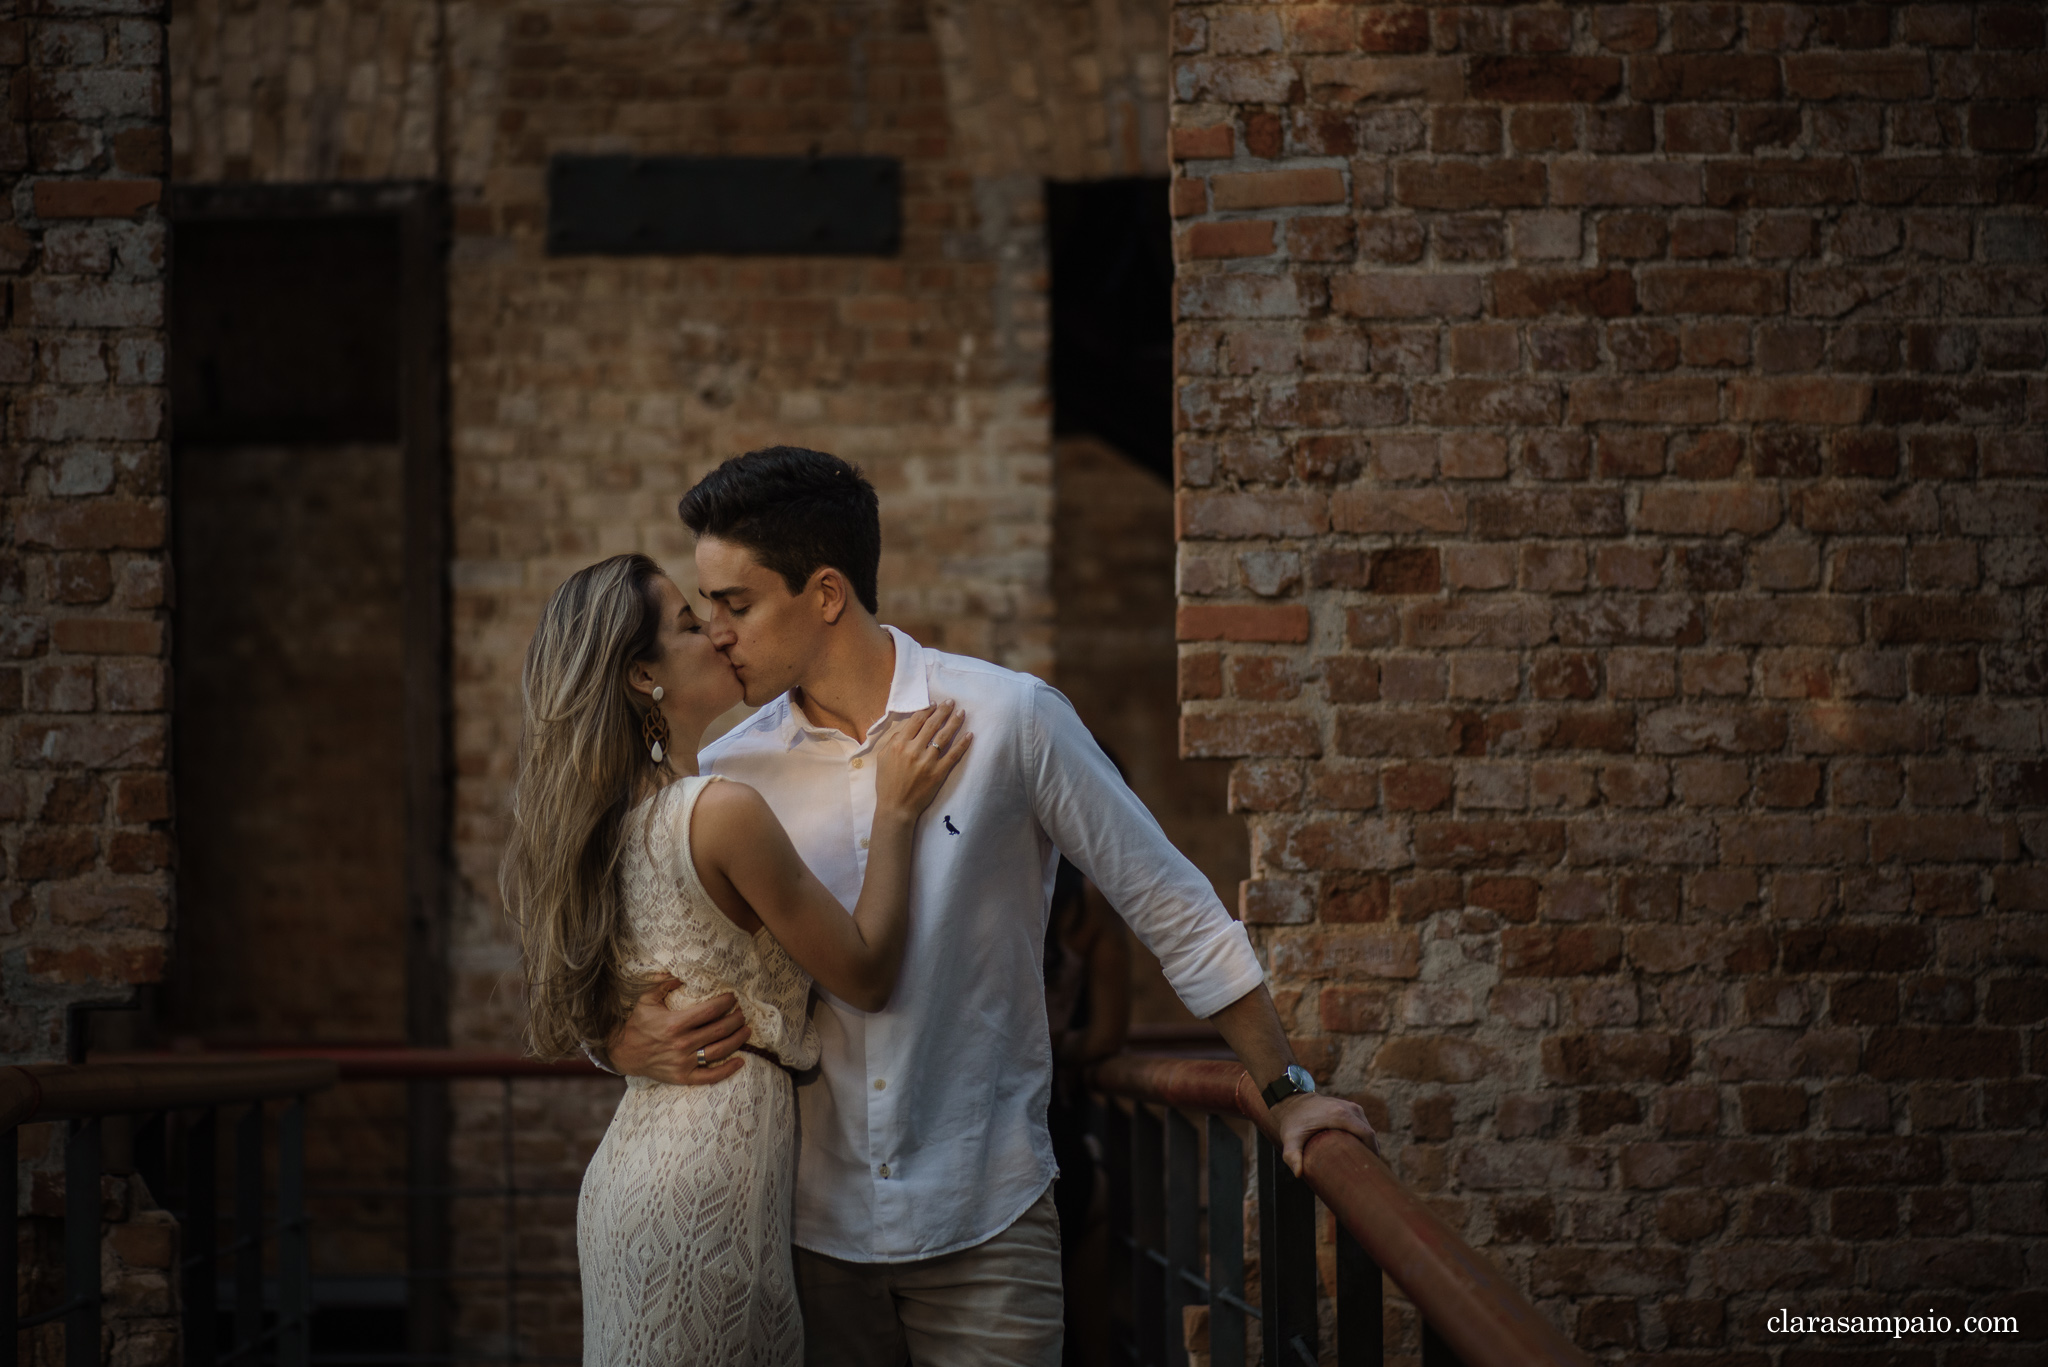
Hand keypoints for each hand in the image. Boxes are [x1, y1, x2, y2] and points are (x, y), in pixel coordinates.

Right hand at [606, 978, 749, 1085]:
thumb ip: (664, 984)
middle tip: (742, 1013)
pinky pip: (710, 1076)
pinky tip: (740, 1060)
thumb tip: (682, 974)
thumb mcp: (647, 1000)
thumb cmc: (638, 1024)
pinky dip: (727, 1070)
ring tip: (746, 1030)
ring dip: (737, 1040)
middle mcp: (681, 1043)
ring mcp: (683, 1062)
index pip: (709, 1011)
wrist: (624, 1053)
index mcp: (675, 1023)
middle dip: (736, 1019)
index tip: (733, 998)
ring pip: (719, 1050)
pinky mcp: (683, 1077)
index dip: (725, 1002)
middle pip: (719, 1030)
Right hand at [873, 702, 969, 820]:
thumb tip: (906, 728)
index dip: (927, 710)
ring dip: (954, 722)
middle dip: (943, 711)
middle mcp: (914, 750)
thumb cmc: (887, 783)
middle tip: (951, 702)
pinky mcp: (939, 773)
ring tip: (961, 713)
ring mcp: (928, 761)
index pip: (916, 721)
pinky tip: (969, 734)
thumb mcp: (882, 758)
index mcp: (899, 745)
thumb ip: (893, 741)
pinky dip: (963, 744)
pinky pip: (953, 755)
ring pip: (944, 737)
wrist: (896, 807)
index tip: (934, 704)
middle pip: (932, 725)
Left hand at [1270, 1093, 1379, 1174]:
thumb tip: (1298, 1174)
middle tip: (1367, 1171)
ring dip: (1368, 1145)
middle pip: (1370, 1133)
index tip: (1371, 1168)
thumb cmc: (1292, 1123)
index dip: (1373, 1152)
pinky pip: (1363, 1125)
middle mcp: (1349, 1108)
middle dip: (1371, 1152)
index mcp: (1341, 1115)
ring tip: (1362, 1163)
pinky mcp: (1350, 1107)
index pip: (1368, 1135)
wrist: (1292, 1102)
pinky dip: (1363, 1137)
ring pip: (1367, 1129)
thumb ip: (1292, 1156)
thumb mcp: (1290, 1139)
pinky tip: (1358, 1152)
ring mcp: (1351, 1106)